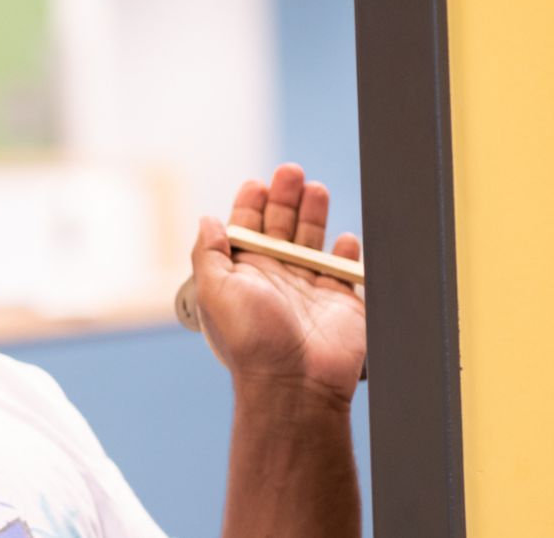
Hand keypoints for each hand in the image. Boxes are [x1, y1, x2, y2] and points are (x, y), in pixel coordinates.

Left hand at [191, 164, 365, 401]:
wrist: (295, 382)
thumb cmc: (251, 339)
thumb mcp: (214, 291)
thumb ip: (208, 253)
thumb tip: (206, 220)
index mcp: (242, 275)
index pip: (245, 230)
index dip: (249, 205)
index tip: (256, 182)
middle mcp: (274, 278)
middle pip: (280, 227)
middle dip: (285, 198)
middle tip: (291, 172)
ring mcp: (308, 289)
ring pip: (311, 241)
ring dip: (313, 214)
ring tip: (316, 188)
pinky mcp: (340, 302)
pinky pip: (344, 271)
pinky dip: (347, 254)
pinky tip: (344, 239)